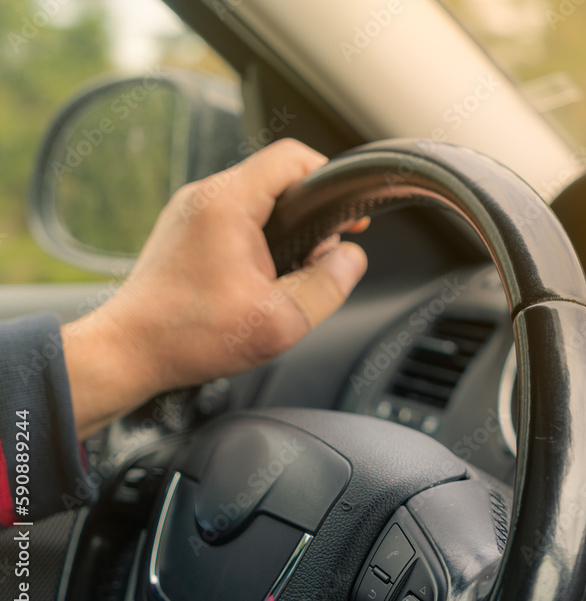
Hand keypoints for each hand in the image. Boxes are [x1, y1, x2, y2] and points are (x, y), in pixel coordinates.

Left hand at [62, 139, 367, 437]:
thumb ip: (329, 285)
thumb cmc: (191, 337)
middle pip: (277, 178)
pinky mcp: (183, 230)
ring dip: (285, 228)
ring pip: (256, 198)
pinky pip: (234, 217)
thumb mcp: (282, 320)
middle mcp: (204, 197)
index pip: (293, 158)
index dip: (331, 180)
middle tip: (321, 256)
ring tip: (292, 272)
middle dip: (311, 214)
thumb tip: (351, 258)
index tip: (348, 216)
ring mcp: (189, 212)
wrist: (128, 353)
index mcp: (227, 203)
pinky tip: (263, 276)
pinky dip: (259, 237)